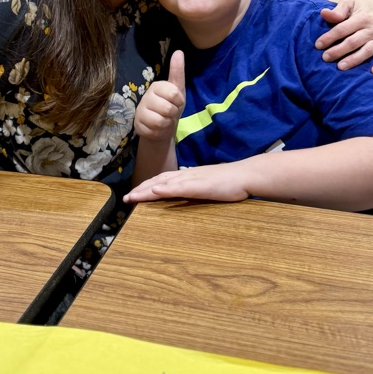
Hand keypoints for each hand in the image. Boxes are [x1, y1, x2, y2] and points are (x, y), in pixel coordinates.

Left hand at [124, 163, 250, 203]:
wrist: (246, 175)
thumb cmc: (230, 183)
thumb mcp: (208, 186)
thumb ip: (196, 189)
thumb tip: (185, 194)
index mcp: (188, 176)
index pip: (163, 180)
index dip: (147, 186)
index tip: (134, 194)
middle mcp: (187, 175)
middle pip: (158, 181)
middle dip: (141, 189)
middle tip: (125, 198)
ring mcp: (192, 179)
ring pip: (164, 184)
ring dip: (146, 190)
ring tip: (132, 196)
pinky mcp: (200, 185)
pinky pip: (180, 187)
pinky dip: (165, 189)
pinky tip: (154, 192)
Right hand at [133, 50, 185, 140]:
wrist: (162, 128)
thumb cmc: (171, 105)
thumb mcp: (178, 89)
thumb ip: (177, 71)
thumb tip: (178, 51)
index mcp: (156, 86)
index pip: (174, 94)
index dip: (179, 102)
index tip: (176, 102)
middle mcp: (146, 97)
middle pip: (168, 109)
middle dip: (173, 114)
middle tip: (169, 113)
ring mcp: (140, 111)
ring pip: (160, 121)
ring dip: (166, 124)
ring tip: (164, 120)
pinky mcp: (137, 125)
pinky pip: (154, 131)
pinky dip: (159, 132)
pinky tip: (157, 128)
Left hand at [315, 0, 372, 73]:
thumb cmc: (359, 7)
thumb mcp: (349, 3)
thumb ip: (337, 10)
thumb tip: (323, 13)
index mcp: (362, 17)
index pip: (343, 29)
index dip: (330, 37)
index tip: (318, 44)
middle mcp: (372, 29)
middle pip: (353, 42)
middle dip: (338, 51)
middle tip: (325, 57)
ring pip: (367, 51)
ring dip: (354, 60)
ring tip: (340, 66)